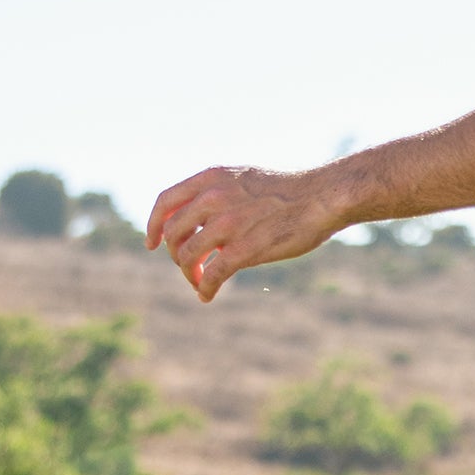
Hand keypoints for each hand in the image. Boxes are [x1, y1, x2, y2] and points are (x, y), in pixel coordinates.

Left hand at [146, 164, 349, 300]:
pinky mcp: (243, 249)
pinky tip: (208, 296)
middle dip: (175, 254)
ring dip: (190, 274)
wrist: (322, 197)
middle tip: (189, 266)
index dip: (153, 225)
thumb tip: (200, 213)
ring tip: (200, 282)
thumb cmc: (289, 191)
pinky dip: (205, 289)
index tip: (151, 243)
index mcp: (212, 179)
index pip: (165, 202)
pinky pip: (211, 275)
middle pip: (172, 233)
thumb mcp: (244, 178)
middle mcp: (213, 198)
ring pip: (186, 256)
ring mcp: (227, 224)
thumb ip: (218, 191)